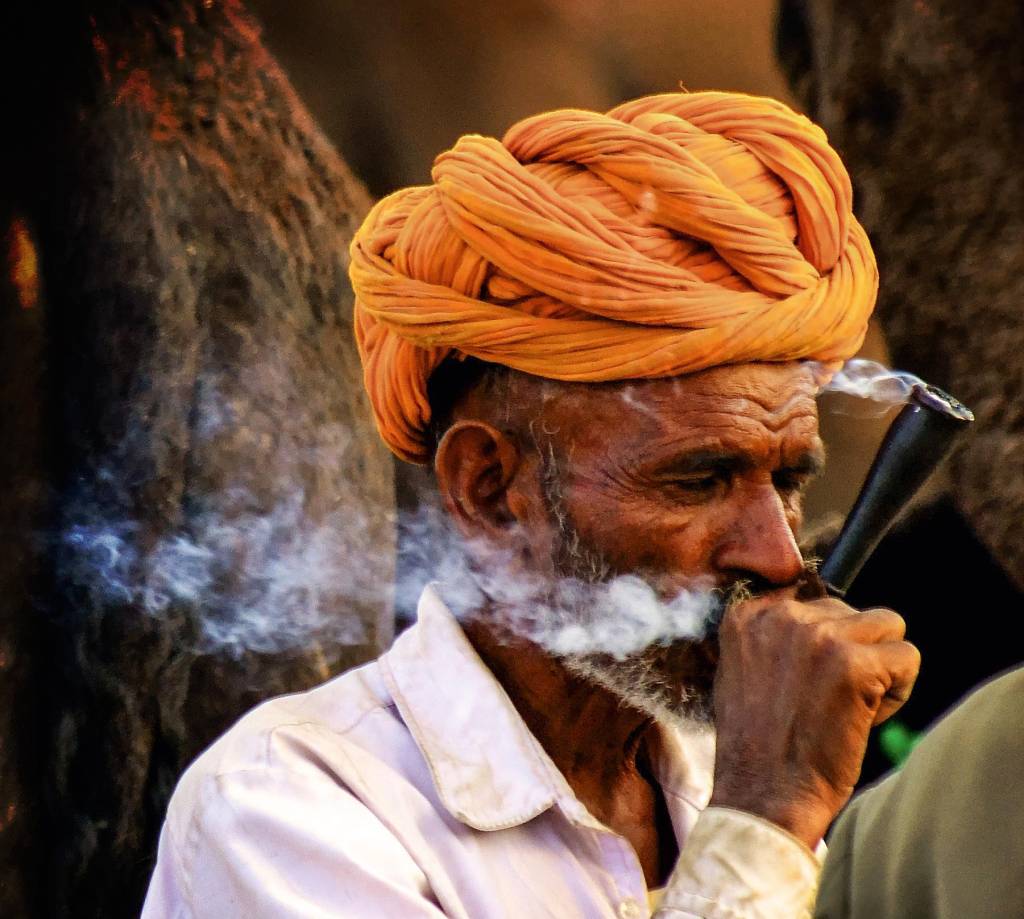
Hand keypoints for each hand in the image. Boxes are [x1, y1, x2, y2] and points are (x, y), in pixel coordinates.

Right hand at [707, 592, 919, 847]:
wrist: (763, 793)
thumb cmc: (756, 747)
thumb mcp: (740, 673)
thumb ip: (771, 638)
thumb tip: (820, 621)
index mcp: (747, 616)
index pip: (813, 600)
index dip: (824, 643)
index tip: (813, 680)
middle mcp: (780, 616)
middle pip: (852, 611)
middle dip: (854, 653)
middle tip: (832, 700)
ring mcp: (819, 636)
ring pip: (888, 625)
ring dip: (882, 664)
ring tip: (855, 705)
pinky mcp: (855, 664)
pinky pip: (907, 658)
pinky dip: (899, 692)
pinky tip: (867, 719)